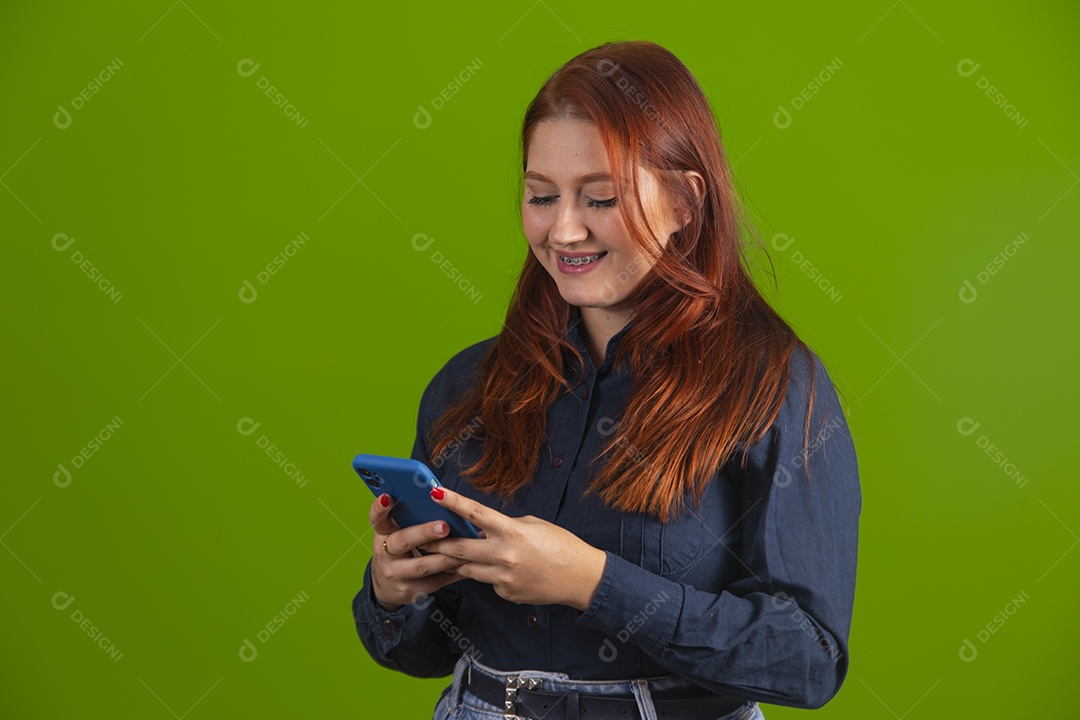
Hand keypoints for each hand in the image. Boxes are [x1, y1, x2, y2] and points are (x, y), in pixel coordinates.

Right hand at [367, 493, 468, 611]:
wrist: (388, 585)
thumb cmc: (400, 548)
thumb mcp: (397, 531)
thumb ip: (409, 516)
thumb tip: (438, 494)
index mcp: (383, 533)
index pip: (377, 518)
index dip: (380, 508)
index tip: (388, 496)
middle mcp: (385, 553)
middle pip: (402, 541)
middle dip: (424, 533)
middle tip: (444, 526)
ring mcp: (397, 573)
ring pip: (422, 565)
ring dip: (446, 556)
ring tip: (465, 545)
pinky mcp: (411, 590)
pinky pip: (436, 581)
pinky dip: (454, 572)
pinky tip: (468, 563)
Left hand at [420, 486, 606, 610]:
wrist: (581, 578)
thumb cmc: (561, 546)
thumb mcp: (533, 525)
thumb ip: (505, 526)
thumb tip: (483, 529)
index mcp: (512, 531)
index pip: (476, 513)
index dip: (452, 501)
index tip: (434, 492)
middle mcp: (505, 555)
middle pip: (460, 549)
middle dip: (437, 543)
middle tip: (422, 538)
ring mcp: (504, 578)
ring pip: (467, 569)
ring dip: (457, 560)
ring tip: (446, 553)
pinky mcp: (506, 593)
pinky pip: (487, 582)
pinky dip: (486, 574)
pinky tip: (498, 570)